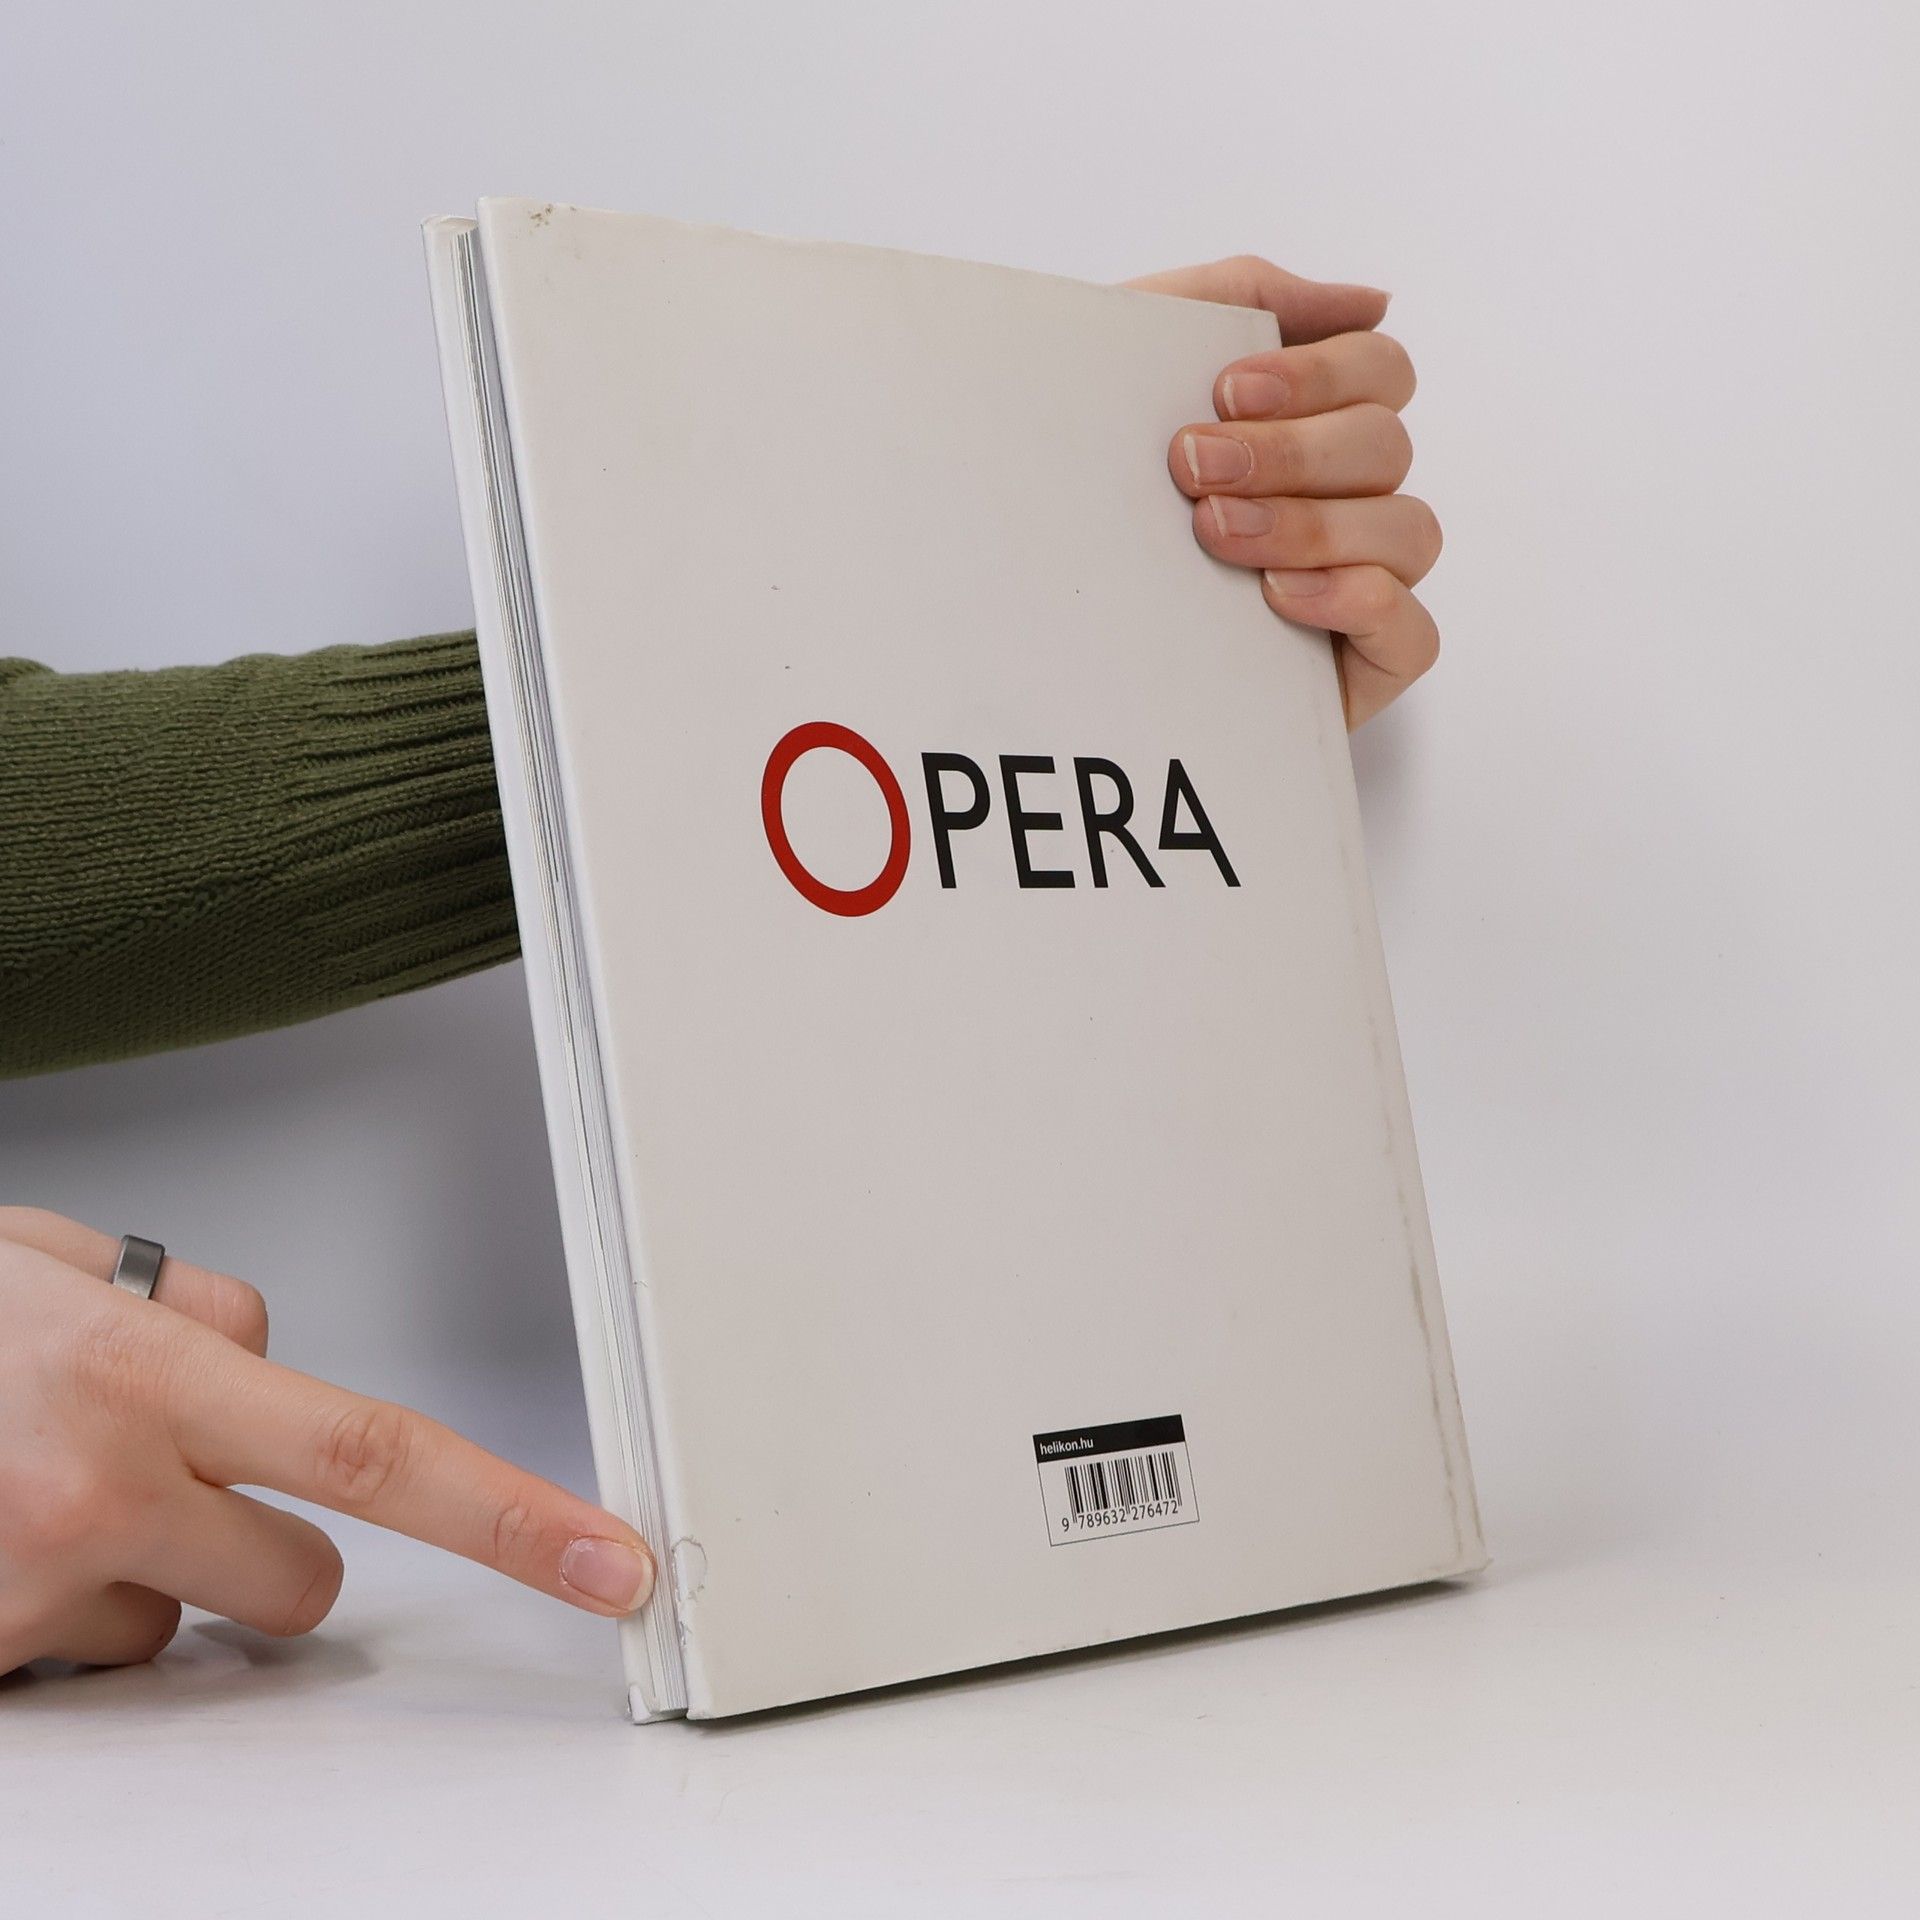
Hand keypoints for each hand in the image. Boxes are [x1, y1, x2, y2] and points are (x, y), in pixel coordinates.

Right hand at [0, 1208, 654, 1671]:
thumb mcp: (54, 1266)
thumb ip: (187, 1310)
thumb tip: (261, 1349)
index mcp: (144, 1372)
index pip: (381, 1453)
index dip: (515, 1516)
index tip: (606, 1563)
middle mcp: (100, 1490)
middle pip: (304, 1577)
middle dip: (272, 1544)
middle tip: (170, 1472)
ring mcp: (32, 1590)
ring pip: (182, 1626)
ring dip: (144, 1575)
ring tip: (32, 1486)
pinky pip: (81, 1657)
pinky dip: (56, 1612)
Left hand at [1128, 256, 1442, 726]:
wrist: (1023, 611)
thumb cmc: (1081, 485)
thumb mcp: (1135, 358)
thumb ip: (1243, 298)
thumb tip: (1371, 304)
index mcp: (1307, 426)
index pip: (1379, 372)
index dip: (1321, 371)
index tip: (1226, 392)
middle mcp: (1342, 501)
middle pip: (1388, 447)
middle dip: (1291, 452)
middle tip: (1193, 469)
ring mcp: (1357, 584)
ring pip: (1408, 530)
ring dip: (1310, 524)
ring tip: (1215, 534)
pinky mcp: (1358, 666)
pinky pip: (1413, 631)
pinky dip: (1356, 600)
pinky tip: (1276, 594)